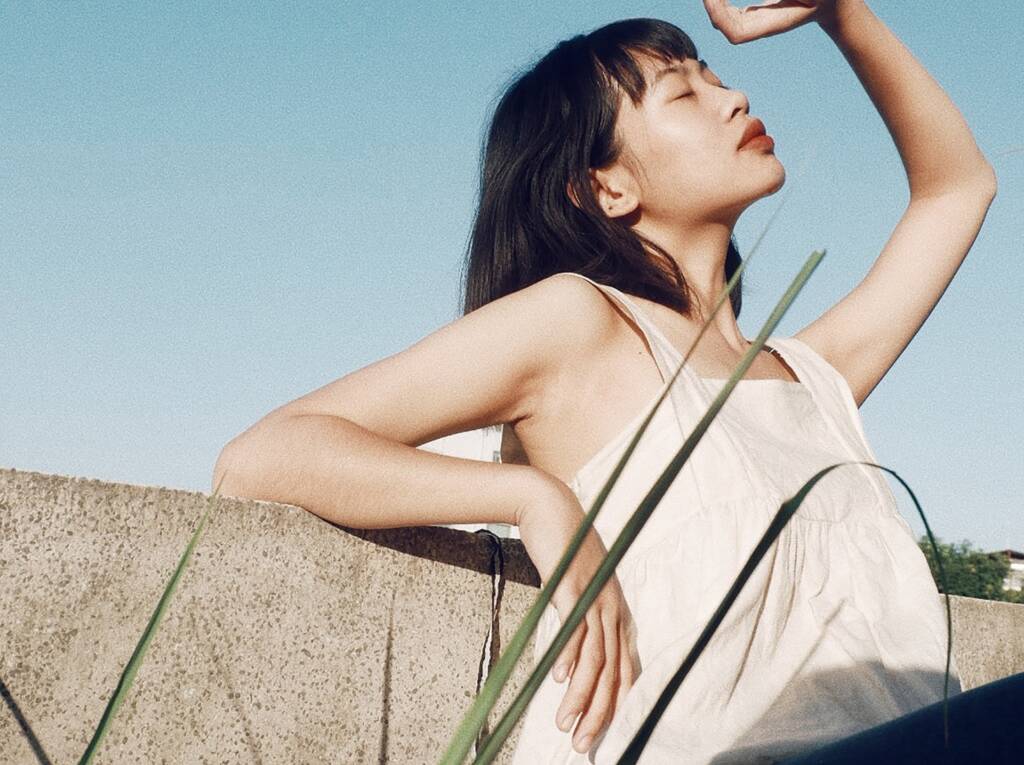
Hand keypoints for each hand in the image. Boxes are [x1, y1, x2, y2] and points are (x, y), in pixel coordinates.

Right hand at [516, 473, 641, 753]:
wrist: (550, 507)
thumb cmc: (563, 551)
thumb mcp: (578, 590)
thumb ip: (582, 621)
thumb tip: (573, 660)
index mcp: (617, 612)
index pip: (626, 669)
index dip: (618, 706)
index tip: (604, 736)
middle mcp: (612, 607)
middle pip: (612, 671)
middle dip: (600, 714)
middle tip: (584, 745)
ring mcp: (594, 596)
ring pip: (594, 657)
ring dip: (580, 695)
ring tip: (566, 724)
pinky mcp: (571, 586)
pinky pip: (573, 627)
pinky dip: (568, 656)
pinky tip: (558, 679)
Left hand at [702, 0, 840, 43]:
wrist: (831, 2)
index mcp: (771, 25)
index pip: (735, 33)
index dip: (719, 17)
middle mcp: (759, 25)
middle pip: (723, 25)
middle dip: (712, 6)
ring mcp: (754, 19)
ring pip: (723, 17)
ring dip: (714, 2)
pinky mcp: (753, 11)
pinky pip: (728, 10)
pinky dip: (720, 1)